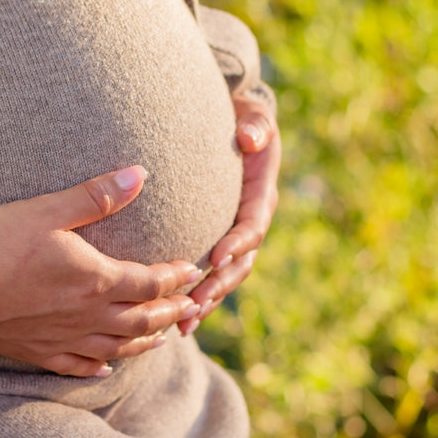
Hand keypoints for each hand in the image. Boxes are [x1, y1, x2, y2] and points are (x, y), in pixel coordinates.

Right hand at [0, 166, 203, 377]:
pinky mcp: (38, 353)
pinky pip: (77, 366)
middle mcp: (88, 315)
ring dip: (146, 341)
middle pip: (143, 320)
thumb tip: (140, 174)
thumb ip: (97, 195)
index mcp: (96, 280)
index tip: (192, 271)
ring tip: (164, 337)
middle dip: (172, 312)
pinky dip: (99, 366)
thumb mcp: (49, 210)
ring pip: (117, 346)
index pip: (151, 282)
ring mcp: (64, 339)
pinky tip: (106, 367)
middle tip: (194, 307)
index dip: (176, 278)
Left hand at [179, 94, 280, 334]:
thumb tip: (250, 139)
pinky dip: (197, 298)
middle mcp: (251, 221)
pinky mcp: (220, 244)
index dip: (238, 242)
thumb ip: (256, 126)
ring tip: (184, 322)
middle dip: (219, 285)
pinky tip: (177, 321)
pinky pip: (211, 276)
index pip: (252, 225)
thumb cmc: (243, 119)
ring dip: (207, 300)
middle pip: (241, 263)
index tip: (217, 255)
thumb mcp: (254, 115)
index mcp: (260, 195)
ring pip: (226, 277)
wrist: (236, 127)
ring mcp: (236, 236)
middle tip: (195, 303)